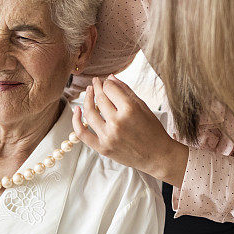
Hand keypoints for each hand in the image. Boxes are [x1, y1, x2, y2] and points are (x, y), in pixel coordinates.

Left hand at [71, 74, 188, 185]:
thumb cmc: (153, 130)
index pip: (110, 89)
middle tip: (96, 82)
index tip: (107, 82)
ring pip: (89, 112)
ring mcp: (108, 136)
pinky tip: (77, 110)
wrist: (157, 156)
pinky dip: (76, 121)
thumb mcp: (143, 107)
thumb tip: (110, 78)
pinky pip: (82, 133)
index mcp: (130, 110)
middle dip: (97, 87)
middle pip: (100, 98)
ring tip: (89, 91)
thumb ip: (126, 91)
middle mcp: (117, 123)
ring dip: (86, 99)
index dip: (107, 83)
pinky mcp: (102, 148)